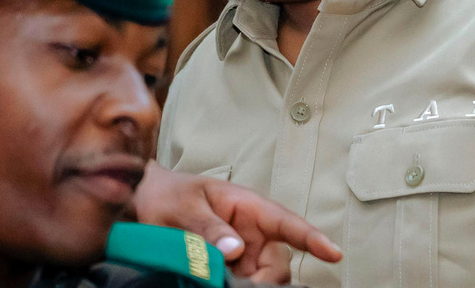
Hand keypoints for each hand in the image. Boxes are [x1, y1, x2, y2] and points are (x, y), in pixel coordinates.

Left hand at [133, 162, 341, 277]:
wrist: (140, 203)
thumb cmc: (166, 195)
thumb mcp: (183, 208)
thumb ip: (208, 229)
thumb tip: (235, 249)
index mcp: (246, 206)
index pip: (286, 222)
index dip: (312, 238)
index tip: (333, 254)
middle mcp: (251, 230)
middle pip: (277, 262)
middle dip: (267, 279)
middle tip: (237, 285)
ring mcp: (242, 251)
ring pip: (262, 277)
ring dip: (249, 285)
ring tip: (216, 279)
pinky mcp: (230, 268)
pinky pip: (243, 283)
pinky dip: (236, 287)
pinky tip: (218, 283)